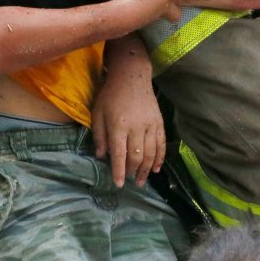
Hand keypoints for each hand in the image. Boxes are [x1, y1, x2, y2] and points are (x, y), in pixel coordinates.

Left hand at [91, 37, 164, 187]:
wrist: (132, 75)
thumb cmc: (111, 95)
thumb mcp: (97, 113)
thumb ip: (99, 135)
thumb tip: (101, 157)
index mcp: (118, 125)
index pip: (119, 154)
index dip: (119, 171)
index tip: (119, 184)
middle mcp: (136, 127)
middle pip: (136, 156)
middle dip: (133, 172)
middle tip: (130, 182)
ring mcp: (150, 125)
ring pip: (150, 153)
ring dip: (146, 170)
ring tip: (142, 181)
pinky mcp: (159, 122)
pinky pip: (162, 144)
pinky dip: (159, 158)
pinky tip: (156, 168)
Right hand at [112, 0, 213, 26]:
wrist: (121, 16)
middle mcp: (163, 6)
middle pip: (175, 11)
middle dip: (177, 9)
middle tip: (178, 6)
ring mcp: (151, 15)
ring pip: (161, 14)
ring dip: (160, 9)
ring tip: (154, 3)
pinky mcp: (139, 21)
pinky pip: (147, 15)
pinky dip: (145, 10)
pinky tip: (137, 5)